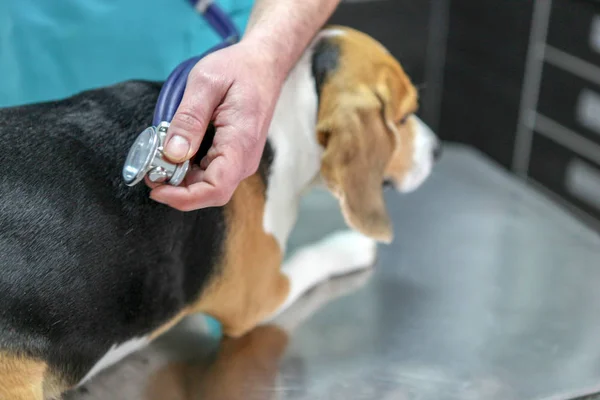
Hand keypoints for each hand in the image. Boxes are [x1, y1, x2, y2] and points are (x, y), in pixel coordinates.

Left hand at [147, 40, 285, 210]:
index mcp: (240, 143)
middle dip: (176, 189)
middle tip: (149, 169)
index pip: (215, 188)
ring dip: (180, 180)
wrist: (263, 64)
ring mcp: (241, 161)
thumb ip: (188, 119)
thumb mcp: (205, 83)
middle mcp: (244, 160)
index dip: (183, 197)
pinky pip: (210, 175)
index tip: (155, 189)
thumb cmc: (237, 68)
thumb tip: (172, 153)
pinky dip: (188, 170)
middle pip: (209, 192)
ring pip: (208, 186)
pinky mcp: (235, 158)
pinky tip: (174, 152)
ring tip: (158, 158)